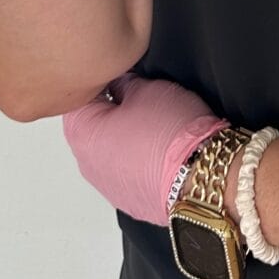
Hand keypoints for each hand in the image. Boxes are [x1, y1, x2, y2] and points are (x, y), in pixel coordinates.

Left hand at [61, 71, 227, 226]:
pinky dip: (137, 161)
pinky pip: (126, 173)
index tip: (121, 78)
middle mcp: (86, 164)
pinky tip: (159, 151)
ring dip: (123, 140)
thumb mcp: (146, 88)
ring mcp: (107, 187)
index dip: (103, 83)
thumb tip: (120, 83)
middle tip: (140, 101)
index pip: (80, 97)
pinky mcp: (128, 201)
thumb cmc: (172, 133)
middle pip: (91, 128)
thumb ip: (123, 82)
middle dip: (111, 113)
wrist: (199, 176)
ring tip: (153, 128)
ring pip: (108, 153)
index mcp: (82, 133)